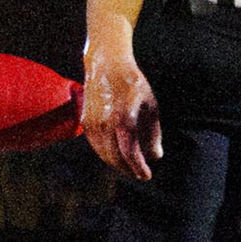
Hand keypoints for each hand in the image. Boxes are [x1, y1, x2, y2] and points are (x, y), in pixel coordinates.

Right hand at [81, 38, 161, 180]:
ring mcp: (92, 122)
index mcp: (123, 117)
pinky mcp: (85, 122)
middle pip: (115, 157)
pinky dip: (106, 154)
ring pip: (103, 154)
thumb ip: (153, 132)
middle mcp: (105, 122)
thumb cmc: (133, 84)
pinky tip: (117, 155)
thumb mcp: (151, 105)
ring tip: (130, 167)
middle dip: (128, 169)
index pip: (129, 152)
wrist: (106, 66)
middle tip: (139, 173)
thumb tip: (155, 156)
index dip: (137, 167)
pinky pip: (96, 145)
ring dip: (117, 164)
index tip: (146, 176)